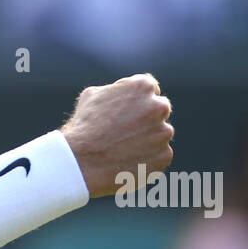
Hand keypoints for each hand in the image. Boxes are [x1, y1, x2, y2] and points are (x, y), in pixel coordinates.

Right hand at [59, 73, 173, 197]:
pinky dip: (148, 157)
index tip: (127, 110)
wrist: (83, 162)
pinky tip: (128, 160)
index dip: (136, 99)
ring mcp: (163, 133)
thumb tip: (123, 91)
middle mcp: (159, 107)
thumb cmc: (84, 126)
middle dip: (147, 117)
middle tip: (127, 129)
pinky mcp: (164, 156)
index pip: (149, 88)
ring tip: (122, 148)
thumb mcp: (93, 95)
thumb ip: (116, 90)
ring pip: (160, 134)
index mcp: (142, 87)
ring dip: (148, 138)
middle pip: (159, 110)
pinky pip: (159, 154)